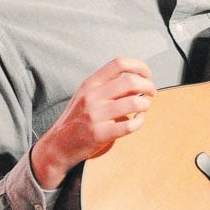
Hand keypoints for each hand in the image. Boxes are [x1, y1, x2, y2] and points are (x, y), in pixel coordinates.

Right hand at [30, 57, 156, 188]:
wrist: (58, 145)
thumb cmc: (77, 118)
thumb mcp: (86, 95)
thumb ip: (108, 85)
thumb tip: (138, 79)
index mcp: (90, 83)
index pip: (118, 63)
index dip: (139, 65)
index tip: (147, 73)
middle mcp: (92, 96)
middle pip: (130, 81)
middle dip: (148, 85)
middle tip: (152, 92)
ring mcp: (95, 115)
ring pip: (134, 103)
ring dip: (146, 104)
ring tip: (144, 107)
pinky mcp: (100, 134)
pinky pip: (130, 125)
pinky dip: (140, 122)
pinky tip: (137, 121)